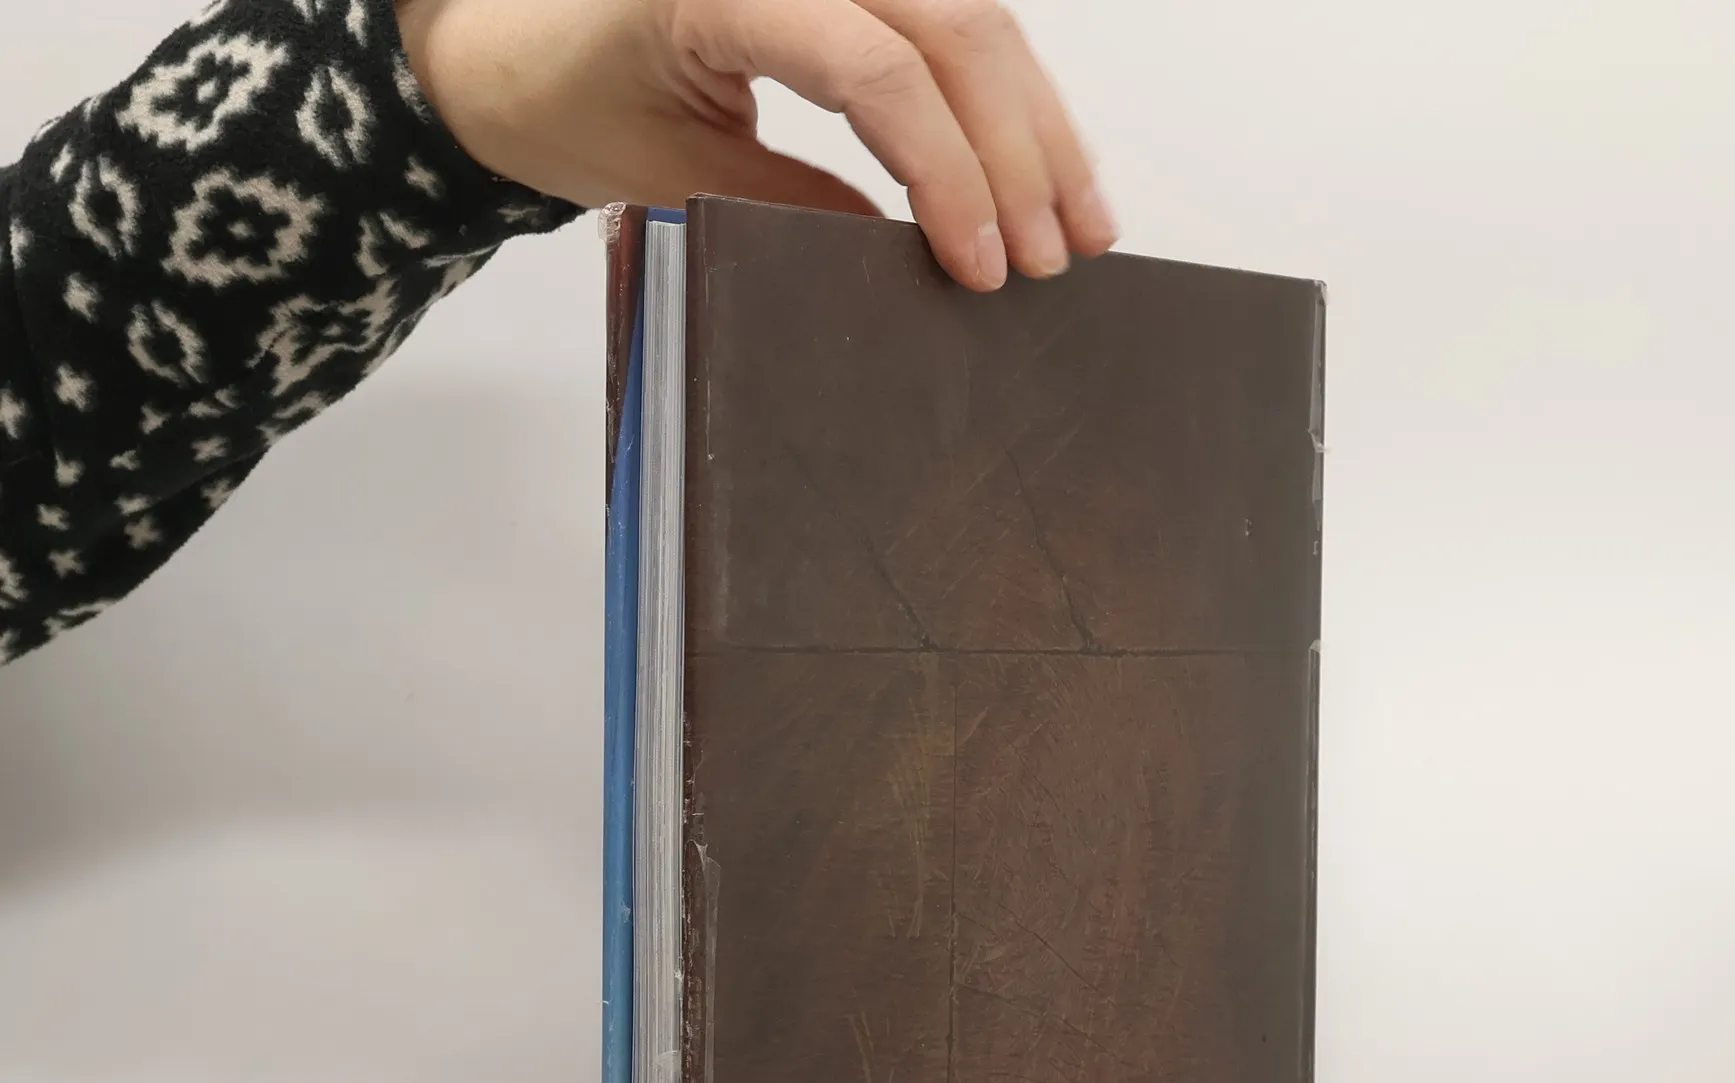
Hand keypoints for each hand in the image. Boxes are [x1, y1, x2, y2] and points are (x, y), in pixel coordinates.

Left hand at [394, 0, 1117, 290]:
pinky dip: (1008, 100)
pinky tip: (1043, 167)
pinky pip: (953, 23)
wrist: (516, 47)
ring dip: (1038, 124)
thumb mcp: (670, 176)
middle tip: (1054, 256)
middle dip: (1019, 151)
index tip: (980, 266)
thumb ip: (789, 209)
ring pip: (975, 16)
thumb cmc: (569, 101)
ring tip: (1079, 225)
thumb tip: (904, 253)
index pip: (875, 67)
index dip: (947, 171)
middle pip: (953, 28)